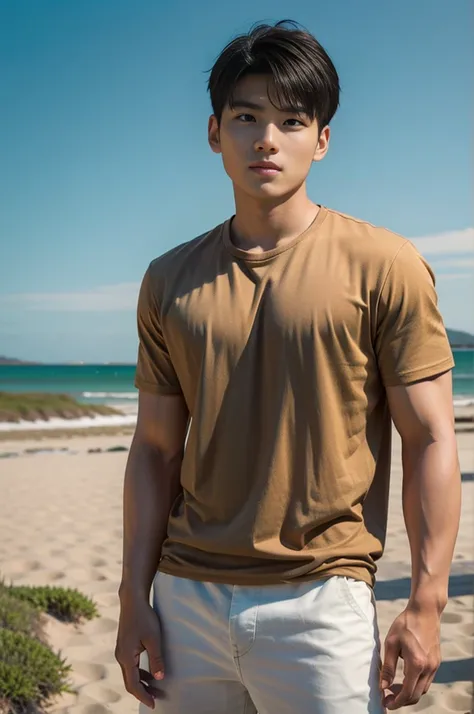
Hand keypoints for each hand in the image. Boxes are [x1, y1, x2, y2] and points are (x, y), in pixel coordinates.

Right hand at [115, 594, 165, 709]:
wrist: (132, 600)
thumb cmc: (144, 617)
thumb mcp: (153, 639)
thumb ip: (156, 660)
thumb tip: (159, 679)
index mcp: (126, 657)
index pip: (133, 684)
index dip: (143, 696)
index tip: (153, 704)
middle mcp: (120, 656)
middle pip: (129, 682)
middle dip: (142, 692)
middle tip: (156, 699)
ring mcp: (121, 651)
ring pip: (130, 674)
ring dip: (141, 683)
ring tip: (155, 688)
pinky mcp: (124, 646)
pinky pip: (130, 666)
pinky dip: (139, 673)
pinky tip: (149, 673)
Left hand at [380, 605, 440, 709]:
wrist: (425, 611)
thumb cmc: (405, 624)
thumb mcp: (391, 643)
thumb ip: (387, 667)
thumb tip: (383, 686)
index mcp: (417, 664)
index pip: (407, 692)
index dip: (396, 702)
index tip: (385, 703)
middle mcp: (429, 668)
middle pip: (416, 695)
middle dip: (402, 700)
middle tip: (388, 697)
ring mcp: (434, 665)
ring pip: (423, 689)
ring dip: (409, 693)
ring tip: (394, 688)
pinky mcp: (436, 661)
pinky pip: (427, 680)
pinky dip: (416, 684)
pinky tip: (405, 678)